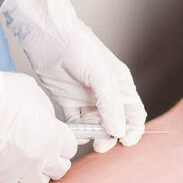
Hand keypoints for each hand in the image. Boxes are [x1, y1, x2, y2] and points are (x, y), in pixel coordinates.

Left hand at [0, 0, 146, 153]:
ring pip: (96, 126)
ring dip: (94, 136)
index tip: (126, 141)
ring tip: (89, 139)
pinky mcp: (69, 102)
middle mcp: (106, 95)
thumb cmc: (79, 47)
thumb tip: (119, 130)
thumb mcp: (101, 75)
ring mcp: (87, 100)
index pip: (134, 114)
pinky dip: (77, 132)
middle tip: (102, 145)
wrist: (48, 37)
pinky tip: (74, 132)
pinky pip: (77, 124)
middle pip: (115, 124)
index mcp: (120, 86)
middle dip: (112, 137)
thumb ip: (111, 104)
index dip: (133, 129)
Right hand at [0, 40, 77, 182]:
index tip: (56, 139)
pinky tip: (9, 171)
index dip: (62, 142)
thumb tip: (48, 122)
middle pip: (60, 169)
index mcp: (52, 134)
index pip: (71, 148)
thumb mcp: (31, 91)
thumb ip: (46, 112)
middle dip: (53, 159)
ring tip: (24, 160)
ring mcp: (20, 170)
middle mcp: (40, 156)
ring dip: (35, 173)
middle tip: (42, 150)